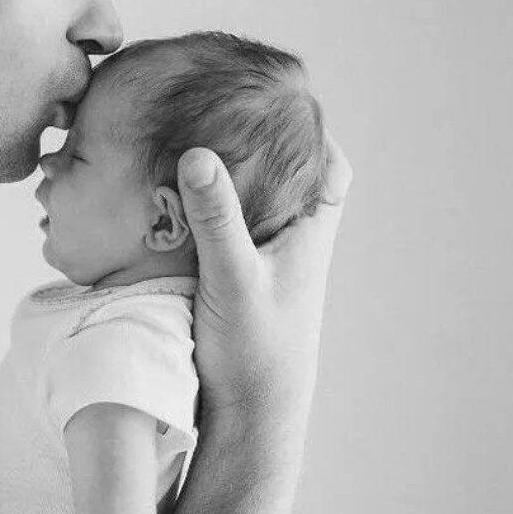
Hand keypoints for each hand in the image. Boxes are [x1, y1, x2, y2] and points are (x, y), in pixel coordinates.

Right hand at [177, 133, 351, 426]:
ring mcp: (271, 263)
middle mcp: (296, 243)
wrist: (249, 416)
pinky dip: (215, 207)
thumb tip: (197, 154)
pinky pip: (234, 228)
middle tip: (233, 107)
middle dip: (272, 142)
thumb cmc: (254, 351)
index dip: (315, 128)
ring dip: (239, 174)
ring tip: (201, 140)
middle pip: (296, 176)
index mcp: (310, 233)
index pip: (333, 166)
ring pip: (262, 203)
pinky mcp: (243, 281)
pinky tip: (179, 199)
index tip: (283, 97)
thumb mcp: (233, 278)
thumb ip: (216, 218)